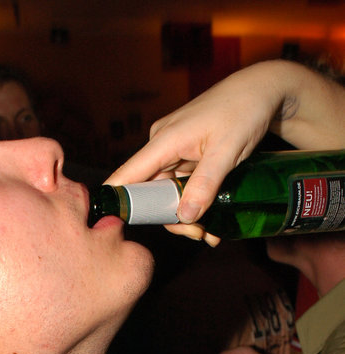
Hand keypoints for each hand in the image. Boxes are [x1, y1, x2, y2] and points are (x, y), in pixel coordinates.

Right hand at [107, 60, 344, 242]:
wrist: (263, 90)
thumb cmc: (245, 111)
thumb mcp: (227, 151)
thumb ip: (205, 184)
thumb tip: (185, 217)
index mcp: (164, 140)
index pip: (126, 176)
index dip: (119, 203)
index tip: (118, 228)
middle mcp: (162, 146)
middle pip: (150, 193)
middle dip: (172, 218)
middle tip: (199, 234)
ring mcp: (173, 150)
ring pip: (167, 193)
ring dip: (185, 216)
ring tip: (210, 232)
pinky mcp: (185, 155)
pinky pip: (181, 185)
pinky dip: (193, 203)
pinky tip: (210, 219)